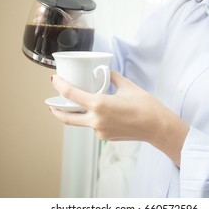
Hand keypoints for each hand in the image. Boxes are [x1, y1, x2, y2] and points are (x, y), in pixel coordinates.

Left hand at [49, 70, 189, 165]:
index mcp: (99, 104)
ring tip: (77, 106)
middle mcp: (96, 120)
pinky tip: (100, 113)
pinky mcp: (105, 137)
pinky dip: (92, 119)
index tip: (54, 79)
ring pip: (81, 122)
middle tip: (51, 104)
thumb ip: (112, 77)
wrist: (157, 127)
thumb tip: (105, 71)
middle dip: (55, 110)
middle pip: (66, 117)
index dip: (59, 86)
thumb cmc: (145, 105)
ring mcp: (99, 131)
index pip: (70, 94)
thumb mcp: (127, 86)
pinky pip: (93, 127)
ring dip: (76, 114)